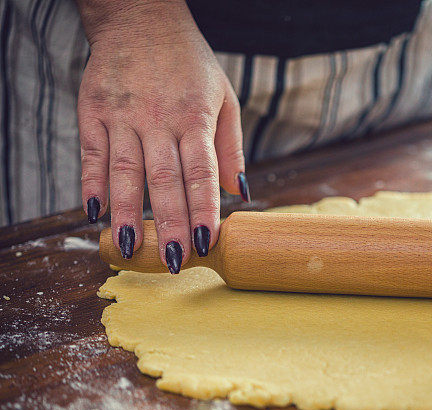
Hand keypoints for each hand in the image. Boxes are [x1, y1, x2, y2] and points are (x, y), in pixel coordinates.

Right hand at [77, 0, 246, 271]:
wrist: (140, 19)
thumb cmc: (190, 64)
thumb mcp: (224, 97)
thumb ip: (229, 147)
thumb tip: (238, 193)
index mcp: (194, 117)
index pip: (201, 171)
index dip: (204, 208)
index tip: (208, 242)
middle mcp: (158, 118)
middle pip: (164, 179)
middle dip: (170, 223)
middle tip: (175, 260)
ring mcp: (122, 114)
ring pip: (125, 171)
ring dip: (129, 213)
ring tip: (132, 248)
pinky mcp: (92, 110)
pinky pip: (91, 154)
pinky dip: (92, 184)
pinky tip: (96, 213)